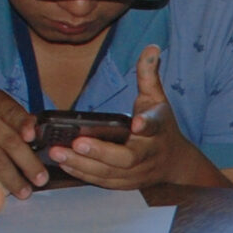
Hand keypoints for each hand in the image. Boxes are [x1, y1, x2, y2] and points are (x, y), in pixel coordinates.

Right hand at [0, 88, 47, 197]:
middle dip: (28, 162)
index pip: (14, 114)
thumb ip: (18, 119)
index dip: (24, 125)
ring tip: (25, 191)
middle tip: (41, 179)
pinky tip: (3, 192)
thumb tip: (36, 135)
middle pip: (8, 141)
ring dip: (12, 178)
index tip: (32, 137)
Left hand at [47, 47, 206, 189]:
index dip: (147, 124)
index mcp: (158, 130)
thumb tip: (151, 48)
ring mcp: (137, 173)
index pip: (155, 125)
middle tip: (76, 142)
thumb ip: (149, 75)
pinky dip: (83, 174)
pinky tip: (64, 164)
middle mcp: (148, 154)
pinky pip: (102, 182)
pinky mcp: (125, 184)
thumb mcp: (157, 99)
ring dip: (83, 164)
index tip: (137, 123)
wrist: (174, 163)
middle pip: (127, 158)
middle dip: (100, 152)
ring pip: (110, 173)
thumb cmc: (162, 128)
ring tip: (58, 152)